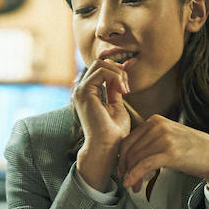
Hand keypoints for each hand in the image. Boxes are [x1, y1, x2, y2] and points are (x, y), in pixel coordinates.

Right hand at [72, 60, 131, 189]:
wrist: (107, 146)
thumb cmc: (114, 131)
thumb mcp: (117, 105)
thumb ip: (114, 89)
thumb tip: (118, 75)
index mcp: (88, 93)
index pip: (101, 69)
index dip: (117, 72)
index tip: (127, 88)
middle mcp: (82, 90)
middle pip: (99, 62)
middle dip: (117, 70)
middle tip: (126, 88)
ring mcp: (81, 90)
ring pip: (100, 63)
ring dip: (118, 73)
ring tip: (125, 90)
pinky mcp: (84, 92)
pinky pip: (101, 71)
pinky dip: (115, 77)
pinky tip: (122, 91)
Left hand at [117, 115, 208, 192]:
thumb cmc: (191, 149)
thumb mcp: (168, 137)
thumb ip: (150, 140)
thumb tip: (128, 155)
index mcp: (155, 121)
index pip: (128, 140)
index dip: (122, 158)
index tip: (122, 170)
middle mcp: (158, 126)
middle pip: (130, 150)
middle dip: (125, 169)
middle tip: (127, 181)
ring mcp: (164, 139)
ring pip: (136, 159)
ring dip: (131, 176)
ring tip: (134, 187)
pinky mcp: (170, 153)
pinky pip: (145, 165)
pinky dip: (135, 176)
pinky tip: (132, 184)